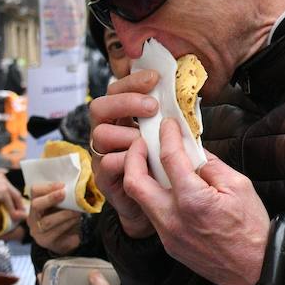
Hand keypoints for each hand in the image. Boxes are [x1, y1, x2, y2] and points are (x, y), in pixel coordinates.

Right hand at [0, 173, 25, 218]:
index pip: (12, 190)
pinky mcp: (3, 190)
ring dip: (18, 209)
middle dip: (20, 205)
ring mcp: (3, 184)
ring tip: (20, 217)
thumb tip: (11, 208)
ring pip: (15, 198)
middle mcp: (2, 179)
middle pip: (15, 193)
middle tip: (23, 213)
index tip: (20, 208)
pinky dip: (13, 211)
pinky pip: (10, 203)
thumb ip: (1, 200)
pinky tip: (14, 217)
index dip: (16, 200)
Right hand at [28, 182, 82, 254]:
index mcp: (35, 205)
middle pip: (36, 205)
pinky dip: (68, 225)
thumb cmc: (64, 218)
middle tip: (64, 194)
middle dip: (50, 198)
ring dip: (64, 214)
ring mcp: (37, 231)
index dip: (47, 187)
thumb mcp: (62, 206)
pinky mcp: (46, 242)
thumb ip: (63, 196)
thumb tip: (75, 185)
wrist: (66, 240)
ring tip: (77, 211)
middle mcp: (33, 218)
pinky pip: (56, 232)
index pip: (34, 191)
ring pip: (47, 221)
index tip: (62, 185)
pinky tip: (76, 221)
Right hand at [89, 70, 162, 238]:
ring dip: (127, 133)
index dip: (132, 81)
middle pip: (99, 107)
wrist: (160, 205)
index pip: (117, 90)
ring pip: (100, 134)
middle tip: (152, 107)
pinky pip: (107, 162)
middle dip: (126, 102)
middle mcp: (107, 132)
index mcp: (122, 118)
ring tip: (149, 140)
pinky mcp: (104, 178)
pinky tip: (145, 160)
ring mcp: (102, 155)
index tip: (155, 79)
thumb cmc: (165, 166)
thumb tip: (185, 97)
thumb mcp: (169, 137)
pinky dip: (127, 159)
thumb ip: (169, 118)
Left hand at [122, 115, 269, 284]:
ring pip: (140, 199)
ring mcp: (168, 234)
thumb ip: (211, 165)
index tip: (168, 125)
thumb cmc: (252, 229)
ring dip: (141, 177)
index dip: (167, 136)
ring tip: (153, 162)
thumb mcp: (239, 186)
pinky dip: (154, 195)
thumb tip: (194, 151)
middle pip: (135, 181)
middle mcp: (173, 218)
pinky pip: (153, 214)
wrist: (255, 270)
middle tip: (142, 142)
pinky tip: (167, 187)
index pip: (169, 158)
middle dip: (134, 156)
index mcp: (193, 200)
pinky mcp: (169, 244)